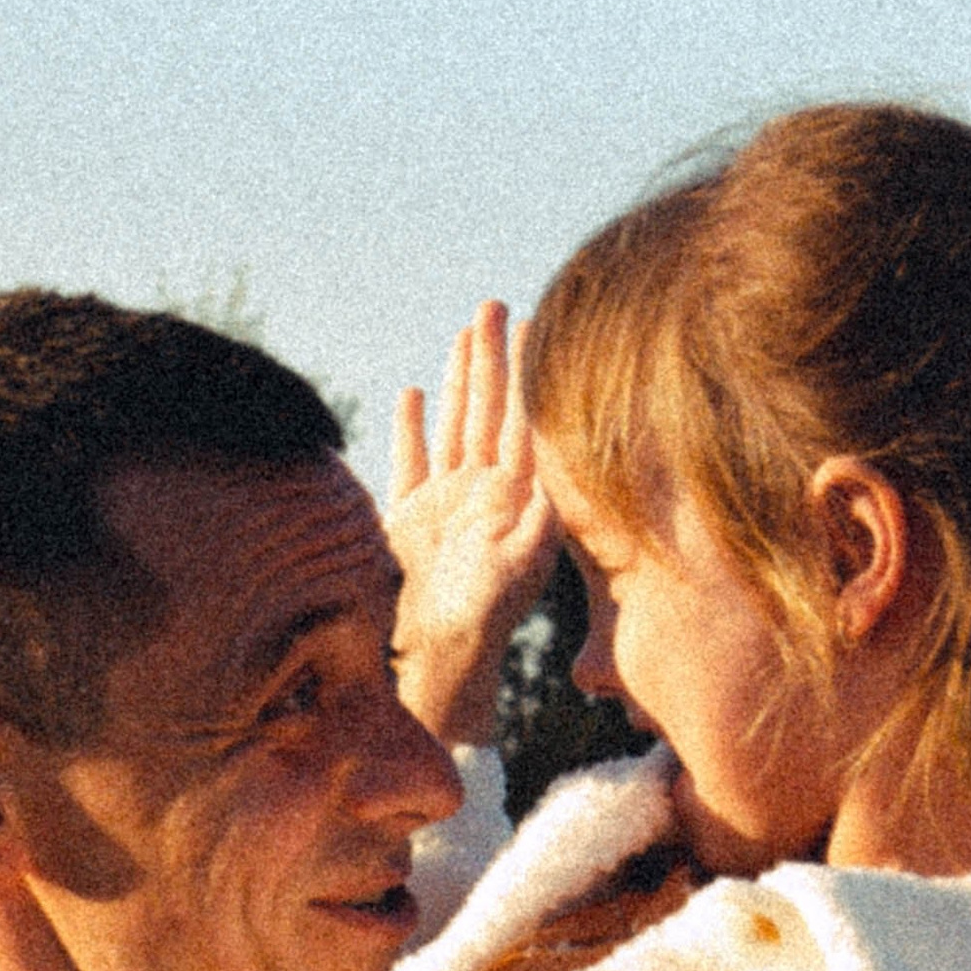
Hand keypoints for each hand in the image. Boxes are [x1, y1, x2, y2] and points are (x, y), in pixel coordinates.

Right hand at [386, 301, 557, 748]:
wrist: (436, 666)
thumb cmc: (479, 627)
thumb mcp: (515, 573)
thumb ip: (534, 528)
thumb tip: (557, 482)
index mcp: (514, 500)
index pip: (522, 421)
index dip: (526, 375)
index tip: (535, 324)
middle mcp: (487, 496)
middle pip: (491, 412)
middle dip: (494, 359)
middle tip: (496, 303)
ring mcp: (450, 505)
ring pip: (457, 426)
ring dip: (461, 380)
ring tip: (466, 330)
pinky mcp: (413, 522)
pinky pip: (413, 464)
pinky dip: (414, 430)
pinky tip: (414, 394)